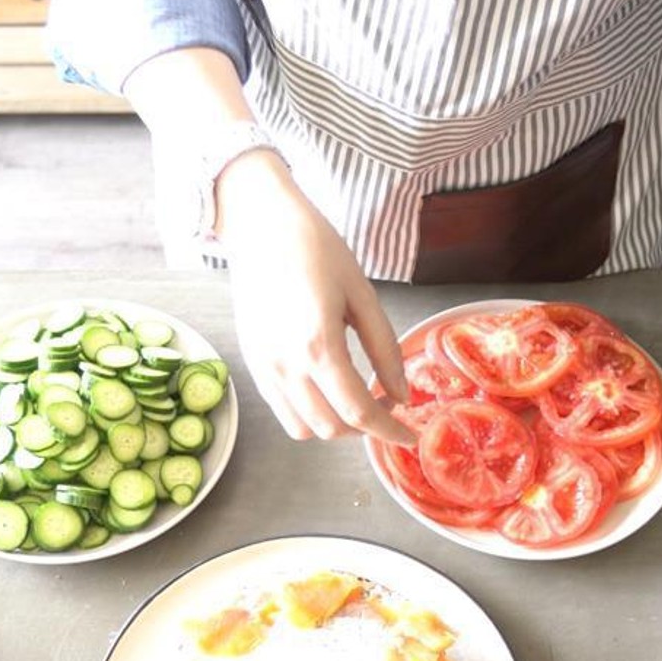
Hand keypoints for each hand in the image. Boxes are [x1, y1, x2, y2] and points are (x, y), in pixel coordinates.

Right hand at [216, 151, 412, 443]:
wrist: (261, 224)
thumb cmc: (316, 249)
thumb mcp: (363, 295)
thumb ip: (384, 350)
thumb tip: (401, 395)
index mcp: (319, 345)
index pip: (359, 412)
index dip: (389, 432)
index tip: (409, 436)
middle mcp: (287, 364)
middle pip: (332, 428)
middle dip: (365, 428)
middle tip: (386, 406)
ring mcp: (264, 367)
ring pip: (304, 429)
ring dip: (335, 425)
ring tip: (355, 398)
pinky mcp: (253, 363)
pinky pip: (283, 410)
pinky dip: (309, 413)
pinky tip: (327, 388)